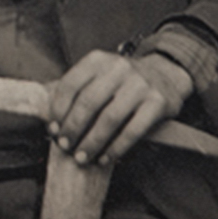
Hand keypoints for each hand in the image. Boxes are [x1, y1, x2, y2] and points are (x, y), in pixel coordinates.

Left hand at [48, 51, 193, 166]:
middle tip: (66, 146)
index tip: (53, 129)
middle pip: (88, 102)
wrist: (166, 74)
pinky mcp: (157, 102)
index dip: (58, 109)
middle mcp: (119, 67)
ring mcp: (140, 84)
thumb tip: (51, 121)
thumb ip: (78, 91)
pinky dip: (116, 147)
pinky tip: (106, 157)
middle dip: (73, 128)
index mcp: (98, 60)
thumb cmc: (123, 82)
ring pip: (110, 118)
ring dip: (92, 142)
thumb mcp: (100, 75)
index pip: (71, 84)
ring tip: (82, 157)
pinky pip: (133, 130)